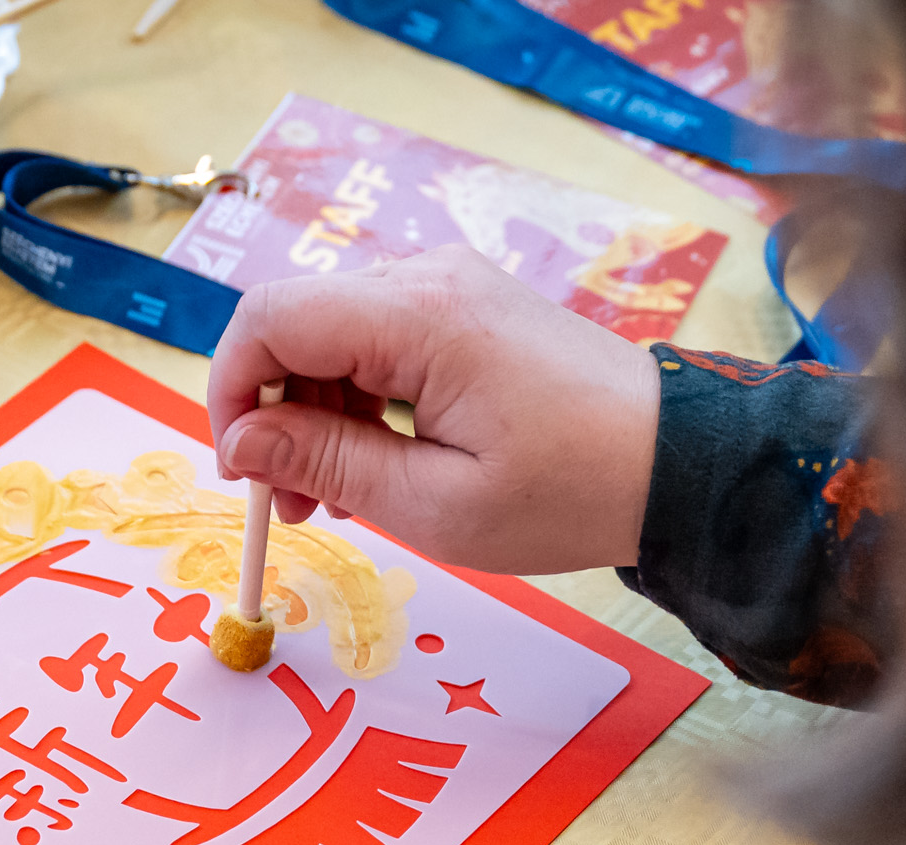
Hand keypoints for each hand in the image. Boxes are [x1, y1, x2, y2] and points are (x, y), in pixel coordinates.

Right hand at [207, 245, 660, 573]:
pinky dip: (356, 398)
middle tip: (293, 505)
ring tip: (337, 496)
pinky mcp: (465, 306)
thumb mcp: (433, 503)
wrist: (674, 464)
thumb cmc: (567, 492)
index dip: (231, 393)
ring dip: (313, 411)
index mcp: (417, 317)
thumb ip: (325, 464)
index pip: (269, 319)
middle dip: (273, 412)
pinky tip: (375, 461)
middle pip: (294, 323)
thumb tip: (241, 446)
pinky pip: (374, 339)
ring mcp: (449, 285)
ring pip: (329, 332)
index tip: (241, 472)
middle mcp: (427, 279)